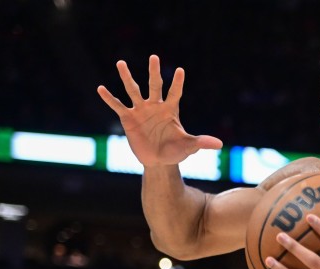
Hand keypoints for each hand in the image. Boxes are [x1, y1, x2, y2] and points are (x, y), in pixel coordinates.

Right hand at [97, 55, 222, 166]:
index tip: (181, 71)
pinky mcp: (128, 118)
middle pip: (154, 85)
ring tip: (120, 63)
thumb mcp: (188, 146)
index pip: (175, 93)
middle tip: (154, 57)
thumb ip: (201, 142)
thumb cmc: (175, 151)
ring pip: (133, 90)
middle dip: (154, 72)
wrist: (158, 160)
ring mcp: (141, 110)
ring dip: (127, 77)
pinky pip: (118, 106)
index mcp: (170, 110)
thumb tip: (219, 144)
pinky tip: (101, 88)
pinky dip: (109, 98)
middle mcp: (155, 106)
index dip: (177, 83)